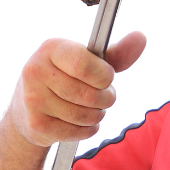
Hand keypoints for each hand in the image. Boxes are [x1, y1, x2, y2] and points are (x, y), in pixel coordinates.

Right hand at [8, 32, 146, 146]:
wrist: (28, 108)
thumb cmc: (66, 79)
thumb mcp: (88, 62)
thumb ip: (116, 54)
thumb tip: (141, 38)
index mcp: (51, 48)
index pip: (84, 64)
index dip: (104, 76)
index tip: (106, 78)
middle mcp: (36, 70)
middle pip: (90, 94)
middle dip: (106, 99)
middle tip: (103, 97)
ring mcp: (33, 98)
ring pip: (85, 115)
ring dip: (98, 115)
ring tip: (91, 109)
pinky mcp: (36, 124)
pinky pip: (78, 131)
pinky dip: (88, 129)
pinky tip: (81, 122)